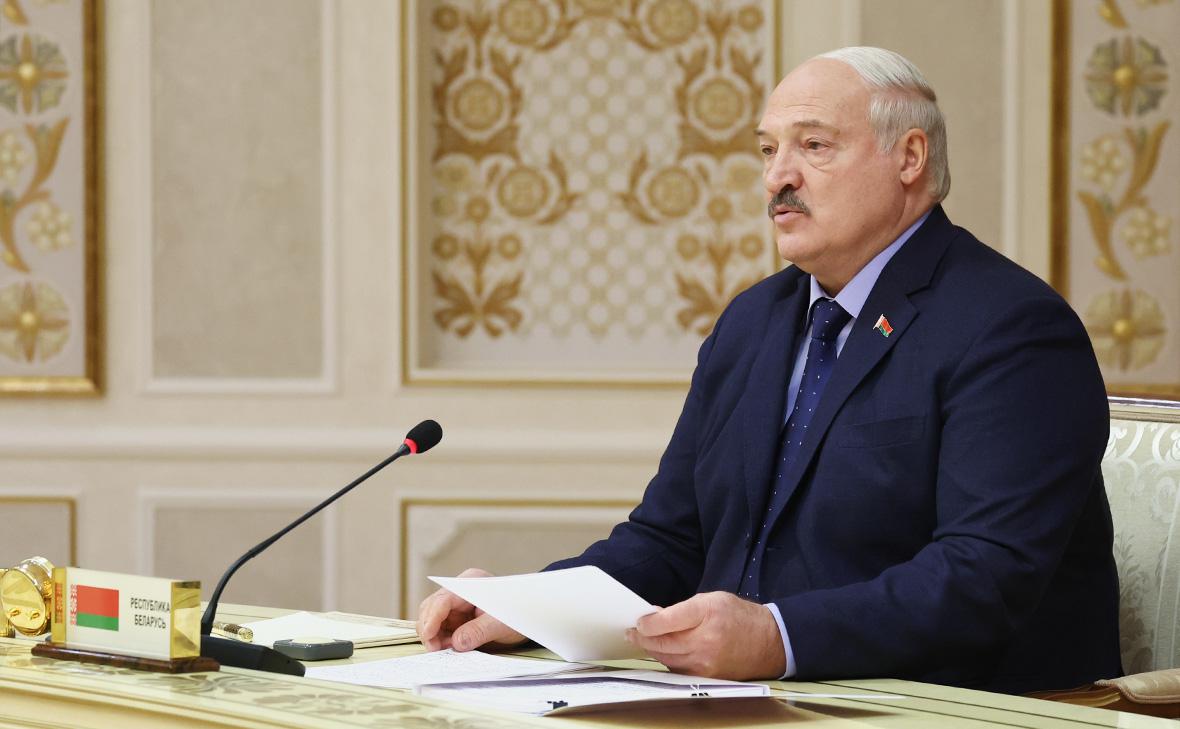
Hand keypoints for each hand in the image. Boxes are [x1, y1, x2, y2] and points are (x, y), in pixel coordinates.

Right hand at [415, 567, 525, 651]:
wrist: (529, 614)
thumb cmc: (517, 613)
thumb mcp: (501, 624)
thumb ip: (479, 632)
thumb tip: (456, 643)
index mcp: (469, 583)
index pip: (443, 599)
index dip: (432, 618)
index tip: (428, 636)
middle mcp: (458, 591)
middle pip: (431, 607)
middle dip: (429, 629)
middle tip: (436, 650)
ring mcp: (456, 604)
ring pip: (432, 619)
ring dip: (434, 636)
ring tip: (446, 650)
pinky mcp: (457, 616)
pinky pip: (440, 627)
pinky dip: (440, 639)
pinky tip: (449, 648)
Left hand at [626, 592, 785, 679]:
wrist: (768, 641)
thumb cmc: (738, 615)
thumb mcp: (712, 599)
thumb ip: (683, 608)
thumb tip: (655, 617)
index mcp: (707, 614)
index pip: (666, 621)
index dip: (647, 623)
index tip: (639, 622)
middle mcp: (705, 640)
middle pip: (662, 643)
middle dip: (643, 638)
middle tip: (632, 633)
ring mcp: (706, 662)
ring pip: (667, 658)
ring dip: (653, 650)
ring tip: (644, 641)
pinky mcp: (707, 676)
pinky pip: (678, 669)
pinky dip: (668, 660)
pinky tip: (663, 651)